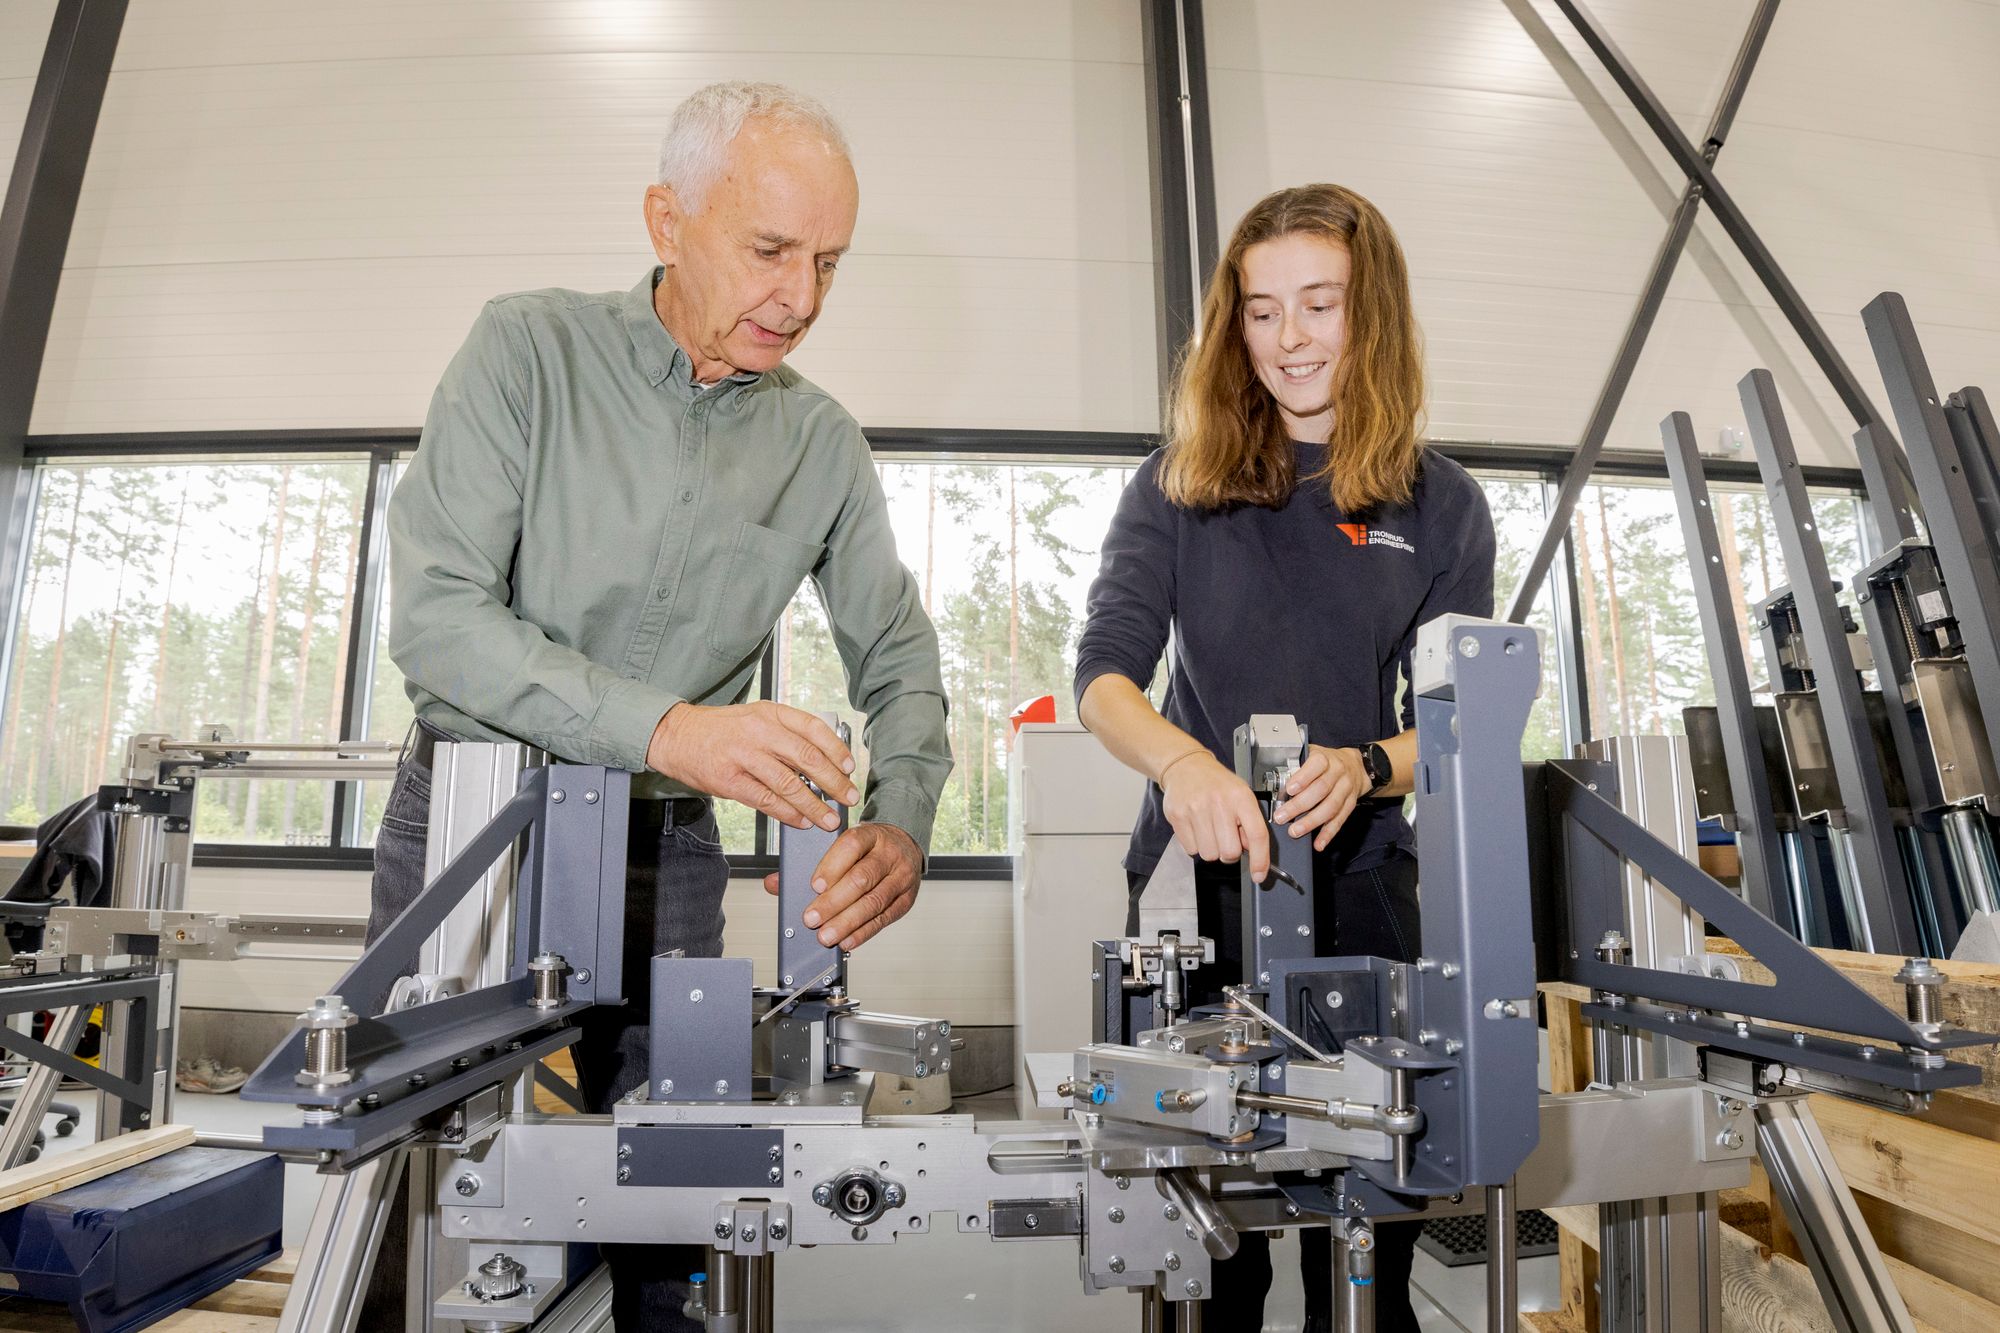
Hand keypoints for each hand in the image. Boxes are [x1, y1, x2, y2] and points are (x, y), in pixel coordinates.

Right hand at [647, 700, 857, 830]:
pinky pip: (766, 800)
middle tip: (848, 797)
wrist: (676, 735)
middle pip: (807, 758)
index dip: (837, 750)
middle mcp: (759, 731)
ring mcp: (743, 756)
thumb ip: (785, 733)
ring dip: (814, 805)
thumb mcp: (756, 717)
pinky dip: (788, 814)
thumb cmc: (720, 729)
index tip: (850, 767)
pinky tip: (801, 821)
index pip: (814, 728)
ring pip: (789, 784)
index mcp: (770, 713)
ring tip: (829, 818)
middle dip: (833, 782)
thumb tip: (822, 762)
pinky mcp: (729, 780)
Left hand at [762, 822, 922, 949]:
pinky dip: (864, 932)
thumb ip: (808, 862)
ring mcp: (901, 877)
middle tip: (812, 918)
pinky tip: (847, 940)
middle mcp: (889, 854)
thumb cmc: (868, 848)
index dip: (832, 867)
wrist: (905, 845)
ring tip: (826, 935)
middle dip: (834, 902)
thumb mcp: (842, 845)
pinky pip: (884, 918)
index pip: (851, 846)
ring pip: (874, 901)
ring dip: (847, 922)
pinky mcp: (906, 899)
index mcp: (870, 835)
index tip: (814, 886)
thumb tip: (775, 883)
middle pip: (861, 878)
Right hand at [1158, 749, 1271, 882]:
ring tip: (1210, 830)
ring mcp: (1196, 809)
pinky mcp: (1178, 816)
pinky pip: (1191, 849)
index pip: (1256, 835)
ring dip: (1211, 849)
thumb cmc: (1217, 784)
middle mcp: (1219, 802)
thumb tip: (1251, 852)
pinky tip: (1196, 828)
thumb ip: (1249, 823)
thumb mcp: (1241, 795)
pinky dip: (1195, 845)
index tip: (1259, 875)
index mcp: (1241, 797)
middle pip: (1230, 852)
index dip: (1260, 860)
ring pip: (1209, 854)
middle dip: (1230, 853)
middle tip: (1226, 838)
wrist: (1186, 767)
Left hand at [1272, 745, 1369, 850]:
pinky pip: (1340, 820)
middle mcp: (1338, 773)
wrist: (1356, 766)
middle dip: (1299, 805)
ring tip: (1295, 831)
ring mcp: (1346, 789)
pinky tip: (1318, 843)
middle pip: (1321, 789)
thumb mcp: (1312, 755)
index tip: (1289, 790)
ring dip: (1311, 822)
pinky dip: (1328, 834)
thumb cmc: (1326, 763)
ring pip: (1331, 807)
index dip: (1303, 778)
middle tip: (1282, 816)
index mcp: (1326, 759)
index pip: (1316, 765)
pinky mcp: (1351, 804)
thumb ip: (1297, 766)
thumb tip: (1276, 781)